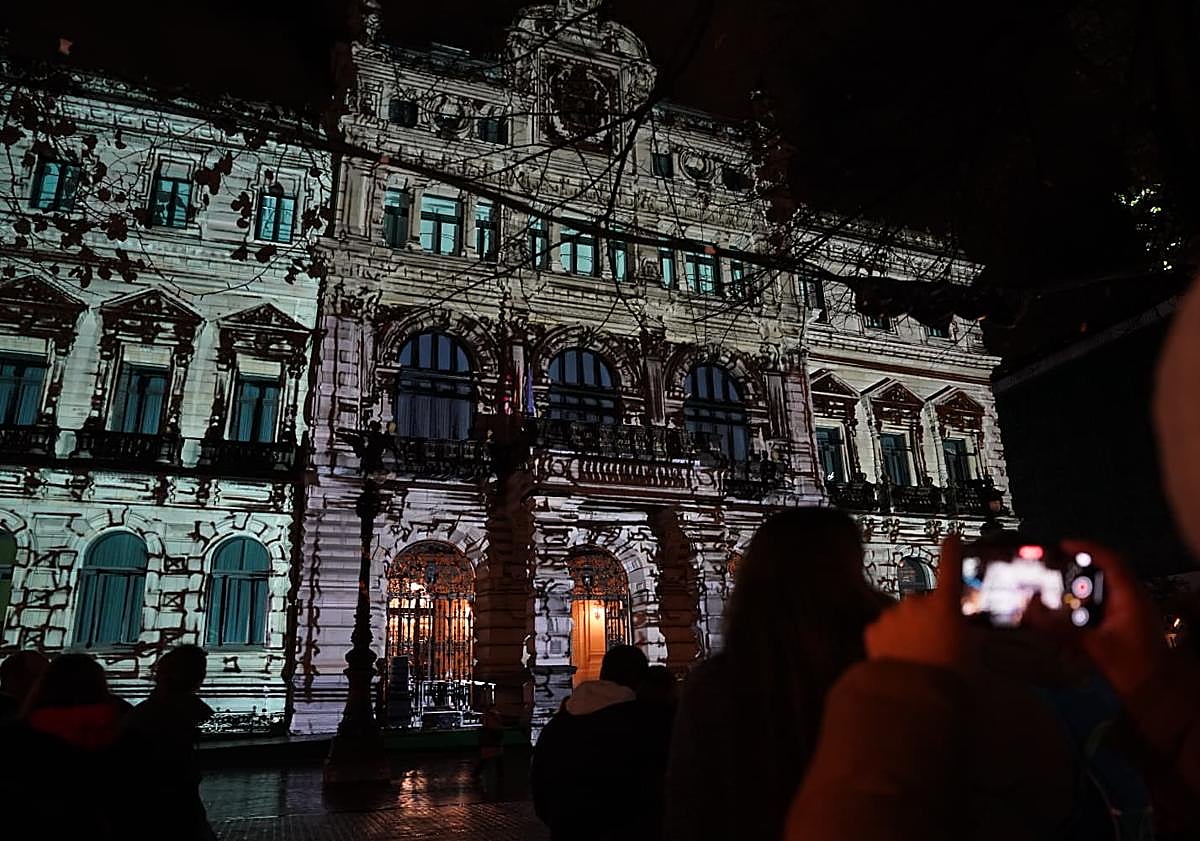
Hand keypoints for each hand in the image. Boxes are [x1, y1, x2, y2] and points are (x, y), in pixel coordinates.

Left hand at [865, 535, 966, 669]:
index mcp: (945, 607)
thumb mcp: (972, 658)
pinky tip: (897, 661)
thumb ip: (966, 639)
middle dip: (927, 618)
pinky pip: (883, 631)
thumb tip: (960, 636)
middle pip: (923, 604)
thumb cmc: (950, 680)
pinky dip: (888, 642)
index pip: (950, 569)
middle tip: (936, 647)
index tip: (951, 538)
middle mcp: (916, 604)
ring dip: (907, 631)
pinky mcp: (872, 630)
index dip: (951, 552)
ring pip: (901, 618)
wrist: (911, 697)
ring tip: (916, 660)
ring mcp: (891, 615)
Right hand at [1064, 540, 1168, 696]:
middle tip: (1054, 567)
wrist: (1159, 694)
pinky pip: (1108, 603)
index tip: (1061, 545)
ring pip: (1108, 588)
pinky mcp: (1130, 625)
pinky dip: (1089, 602)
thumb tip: (1029, 609)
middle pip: (1108, 571)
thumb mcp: (1093, 646)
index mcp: (1130, 596)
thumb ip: (1060, 628)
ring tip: (1059, 589)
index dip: (1086, 547)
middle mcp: (1135, 599)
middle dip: (1080, 566)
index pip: (1111, 560)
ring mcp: (1135, 612)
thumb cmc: (1131, 667)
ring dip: (1084, 586)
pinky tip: (1073, 615)